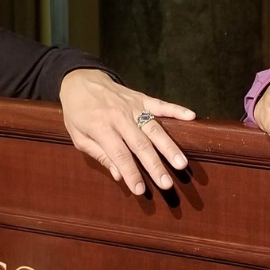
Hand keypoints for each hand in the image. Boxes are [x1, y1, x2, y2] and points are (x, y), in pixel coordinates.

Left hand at [59, 69, 194, 194]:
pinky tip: (191, 117)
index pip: (119, 154)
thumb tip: (118, 175)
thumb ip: (99, 155)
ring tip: (181, 163)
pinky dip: (176, 110)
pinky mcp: (142, 98)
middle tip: (167, 184)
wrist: (80, 80)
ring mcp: (132, 106)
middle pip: (140, 144)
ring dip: (168, 147)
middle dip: (154, 165)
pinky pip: (161, 104)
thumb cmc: (78, 113)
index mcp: (100, 127)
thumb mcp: (79, 137)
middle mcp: (119, 116)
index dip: (130, 173)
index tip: (140, 190)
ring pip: (154, 128)